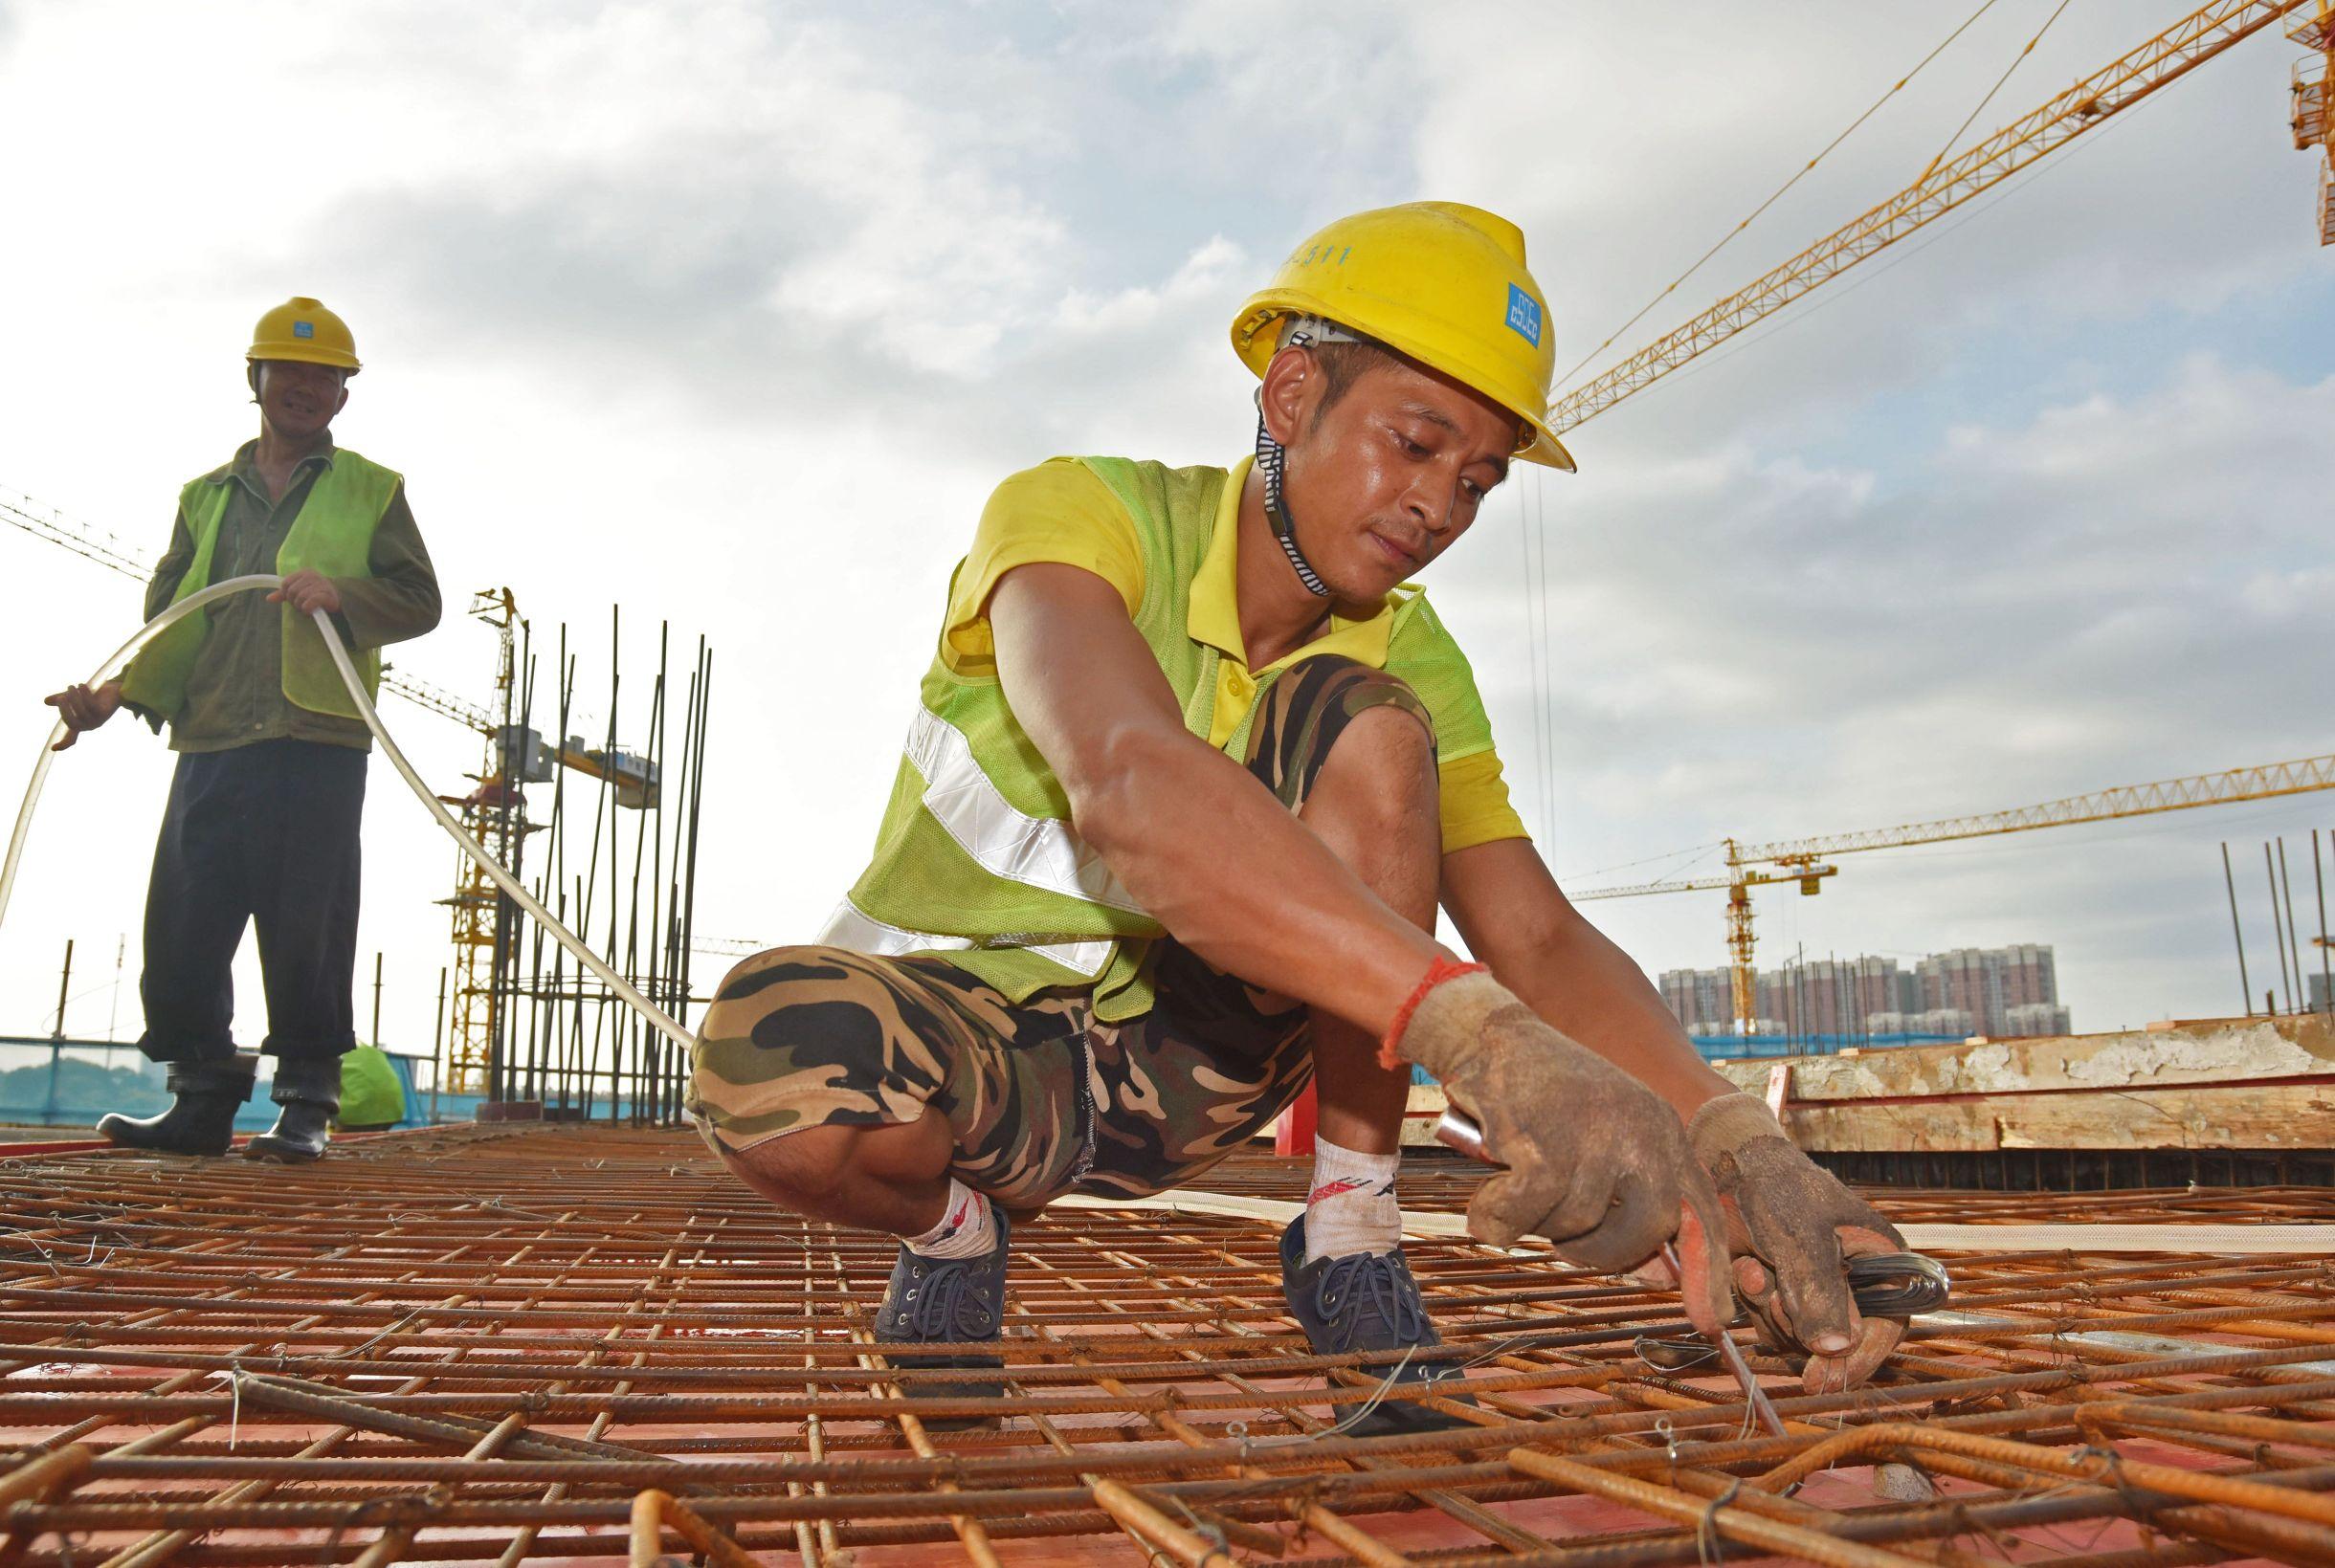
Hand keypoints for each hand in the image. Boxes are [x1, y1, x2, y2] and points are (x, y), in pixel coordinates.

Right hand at [43, 679, 122, 750]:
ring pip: (81, 712)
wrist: (115, 688)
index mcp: (80, 724)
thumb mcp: (74, 697)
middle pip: (72, 724)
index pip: (71, 738)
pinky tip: (82, 686)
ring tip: (71, 686)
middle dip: (64, 710)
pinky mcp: (104, 713)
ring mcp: (97, 720)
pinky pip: (91, 705)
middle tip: (61, 697)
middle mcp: (88, 725)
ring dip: (74, 698)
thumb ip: (61, 699)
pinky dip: (85, 694)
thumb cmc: (94, 694)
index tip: (53, 748)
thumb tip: (45, 701)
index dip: (63, 743)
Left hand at [268, 569, 341, 615]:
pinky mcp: (327, 595)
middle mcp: (313, 576)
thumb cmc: (318, 594)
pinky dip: (307, 609)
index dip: (287, 594)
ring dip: (301, 606)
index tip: (295, 599)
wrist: (341, 598)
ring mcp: (321, 584)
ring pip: (300, 597)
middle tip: (302, 605)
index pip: (286, 583)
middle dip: (294, 601)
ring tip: (307, 608)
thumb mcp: (300, 591)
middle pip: (292, 591)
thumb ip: (284, 594)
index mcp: (305, 572)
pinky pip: (310, 602)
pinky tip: (310, 611)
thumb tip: (269, 599)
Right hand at [1389, 966, 1731, 1333]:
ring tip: (1516, 1184)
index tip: (1714, 1321)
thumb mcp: (1602, 1141)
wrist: (1490, 1037)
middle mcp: (1642, 1132)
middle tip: (1562, 1241)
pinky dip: (1496, 1218)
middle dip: (1600, 1253)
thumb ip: (1629, 1199)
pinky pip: (1523, 1217)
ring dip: (1536, 1222)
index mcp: (1663, 1130)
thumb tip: (1657, 1276)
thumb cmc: (1544, 1098)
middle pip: (1645, 1232)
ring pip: (1575, 1226)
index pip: (1702, 1212)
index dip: (1709, 1271)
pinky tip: (1485, 1204)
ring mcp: (1595, 1137)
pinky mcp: (1545, 1146)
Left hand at [1688, 1092, 1907, 1393]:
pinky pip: (1772, 1324)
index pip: (1887, 1328)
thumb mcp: (1801, 1238)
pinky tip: (1745, 1268)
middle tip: (1774, 1298)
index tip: (1823, 1381)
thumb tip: (1836, 1349)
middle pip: (1838, 1341)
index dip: (1859, 1359)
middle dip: (1799, 1325)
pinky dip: (1755, 1305)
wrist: (1730, 1161)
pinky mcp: (1785, 1292)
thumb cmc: (1778, 1187)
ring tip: (1753, 1268)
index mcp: (1882, 1262)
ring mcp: (1818, 1289)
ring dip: (1771, 1311)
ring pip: (1800, 1337)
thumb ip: (1819, 1293)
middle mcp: (1855, 1282)